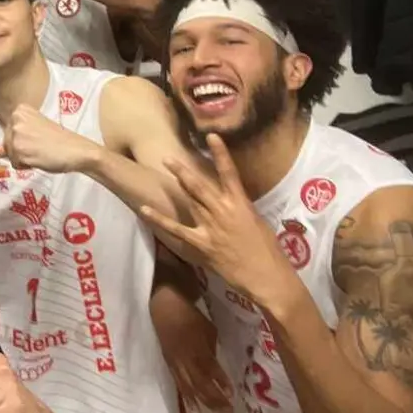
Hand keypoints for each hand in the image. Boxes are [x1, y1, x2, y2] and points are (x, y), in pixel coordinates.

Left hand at [0, 103, 97, 173]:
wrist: (77, 150)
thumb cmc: (59, 141)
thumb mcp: (33, 134)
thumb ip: (12, 140)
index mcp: (20, 110)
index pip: (8, 131)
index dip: (22, 139)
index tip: (37, 137)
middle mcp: (16, 119)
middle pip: (6, 142)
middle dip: (20, 149)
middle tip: (40, 146)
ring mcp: (17, 134)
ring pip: (10, 154)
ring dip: (23, 158)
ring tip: (40, 152)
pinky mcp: (19, 150)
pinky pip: (15, 163)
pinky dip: (26, 165)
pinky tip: (39, 158)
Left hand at [140, 134, 294, 303]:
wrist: (266, 276)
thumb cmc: (268, 251)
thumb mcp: (256, 222)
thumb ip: (240, 209)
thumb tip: (230, 201)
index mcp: (241, 204)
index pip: (229, 173)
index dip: (220, 154)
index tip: (211, 136)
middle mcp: (223, 211)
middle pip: (200, 186)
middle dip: (184, 170)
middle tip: (168, 157)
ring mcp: (211, 226)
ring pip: (190, 200)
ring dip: (176, 185)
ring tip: (163, 170)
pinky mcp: (202, 243)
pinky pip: (176, 229)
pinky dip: (159, 220)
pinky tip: (145, 210)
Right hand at [150, 283, 232, 412]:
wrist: (164, 310)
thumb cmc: (190, 316)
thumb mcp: (208, 329)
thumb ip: (211, 349)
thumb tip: (215, 365)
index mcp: (196, 347)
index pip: (210, 367)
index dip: (220, 381)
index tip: (232, 394)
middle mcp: (185, 358)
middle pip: (201, 382)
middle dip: (215, 398)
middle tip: (228, 412)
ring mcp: (176, 364)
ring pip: (190, 387)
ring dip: (205, 402)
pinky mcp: (169, 366)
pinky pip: (179, 385)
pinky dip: (188, 399)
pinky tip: (195, 410)